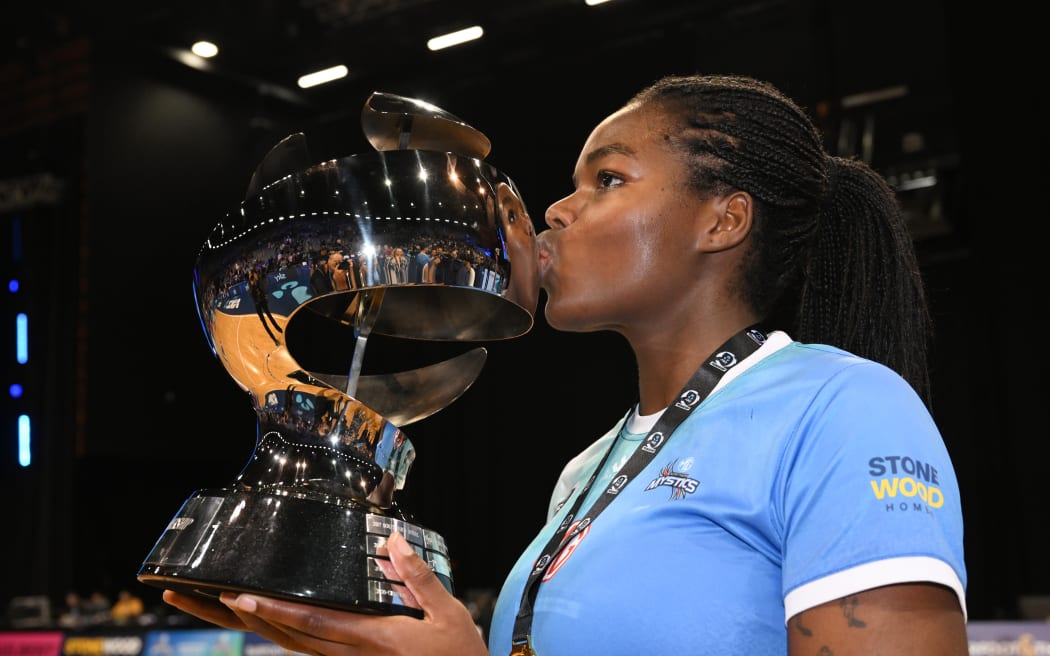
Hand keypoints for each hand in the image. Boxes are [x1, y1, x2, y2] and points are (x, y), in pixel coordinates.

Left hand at [162, 531, 487, 655]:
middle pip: (285, 637)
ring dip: (249, 625)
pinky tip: (263, 619)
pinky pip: (307, 648)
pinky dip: (279, 633)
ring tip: (214, 603)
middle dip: (236, 617)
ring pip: (289, 645)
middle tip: (193, 595)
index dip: (274, 611)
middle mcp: (351, 654)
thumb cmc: (458, 654)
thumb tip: (392, 543)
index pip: (312, 623)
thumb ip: (417, 578)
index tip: (240, 598)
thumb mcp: (447, 612)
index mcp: (372, 638)